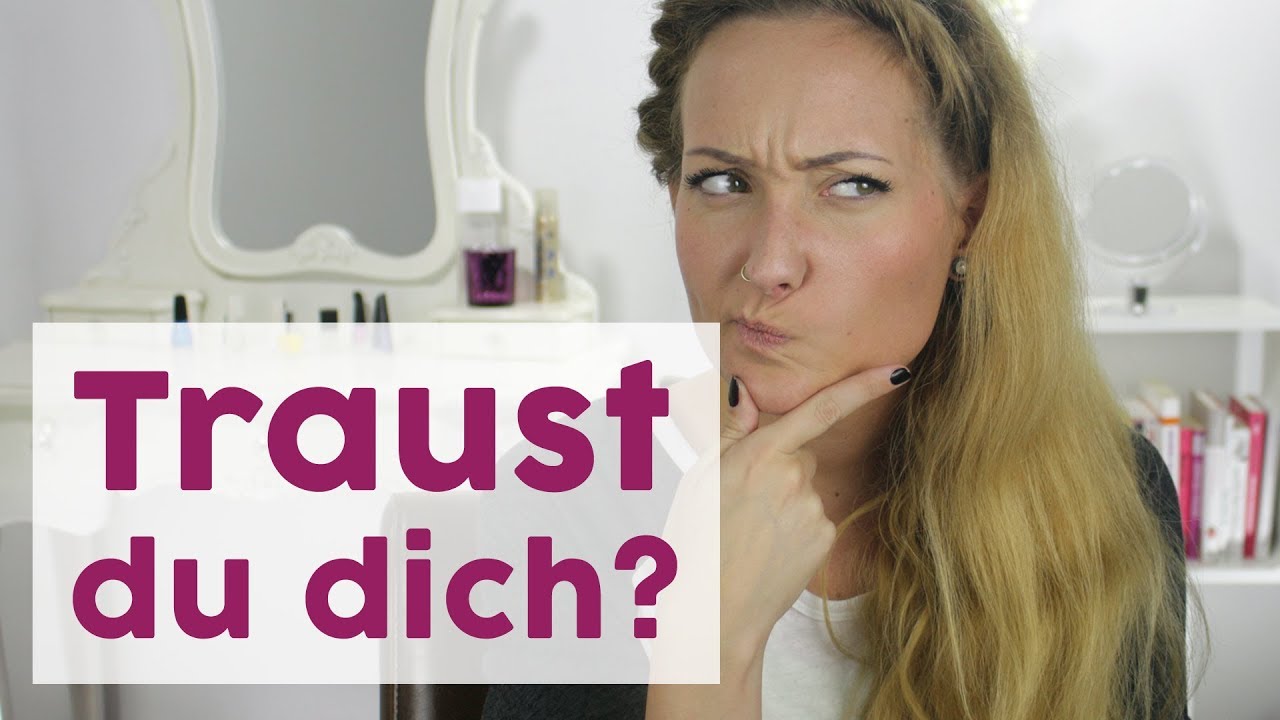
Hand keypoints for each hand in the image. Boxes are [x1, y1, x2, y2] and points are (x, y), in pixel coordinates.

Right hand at [717, 366, 908, 658]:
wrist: (715, 610)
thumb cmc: (697, 544)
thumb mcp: (701, 479)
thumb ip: (730, 430)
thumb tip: (743, 390)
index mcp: (759, 455)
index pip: (822, 410)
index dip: (864, 387)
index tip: (898, 371)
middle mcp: (793, 478)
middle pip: (801, 456)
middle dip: (780, 468)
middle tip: (743, 503)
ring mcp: (812, 510)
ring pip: (806, 490)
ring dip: (785, 502)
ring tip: (751, 533)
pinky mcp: (824, 538)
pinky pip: (814, 520)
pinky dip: (796, 530)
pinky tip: (770, 549)